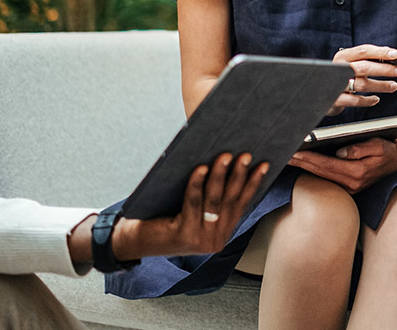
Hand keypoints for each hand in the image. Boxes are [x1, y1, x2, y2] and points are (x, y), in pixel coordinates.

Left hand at [110, 152, 268, 260]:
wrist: (133, 242)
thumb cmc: (163, 220)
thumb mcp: (193, 213)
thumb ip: (209, 201)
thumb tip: (226, 165)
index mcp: (221, 234)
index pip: (242, 205)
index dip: (253, 184)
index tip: (263, 164)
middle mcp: (215, 240)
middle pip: (230, 202)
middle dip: (240, 175)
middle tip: (246, 155)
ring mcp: (200, 240)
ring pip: (214, 202)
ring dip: (221, 176)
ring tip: (225, 156)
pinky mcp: (184, 235)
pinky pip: (193, 203)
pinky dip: (197, 183)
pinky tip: (201, 168)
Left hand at [288, 135, 396, 192]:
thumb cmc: (388, 149)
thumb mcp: (379, 145)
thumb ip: (360, 148)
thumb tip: (341, 152)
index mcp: (357, 173)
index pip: (326, 165)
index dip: (308, 158)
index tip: (293, 152)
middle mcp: (351, 184)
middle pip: (320, 172)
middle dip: (301, 162)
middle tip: (283, 154)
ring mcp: (349, 188)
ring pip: (321, 176)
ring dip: (305, 167)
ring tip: (289, 157)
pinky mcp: (348, 186)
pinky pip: (327, 177)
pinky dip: (314, 170)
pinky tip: (304, 162)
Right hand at [327, 45, 396, 114]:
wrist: (318, 92)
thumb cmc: (340, 76)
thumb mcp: (350, 63)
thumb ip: (368, 59)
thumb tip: (392, 57)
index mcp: (343, 57)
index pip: (363, 51)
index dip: (380, 52)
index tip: (396, 54)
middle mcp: (338, 69)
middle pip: (365, 67)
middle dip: (385, 69)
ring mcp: (335, 85)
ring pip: (362, 84)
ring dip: (380, 85)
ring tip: (393, 86)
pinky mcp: (334, 100)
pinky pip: (355, 101)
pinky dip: (368, 100)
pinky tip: (376, 99)